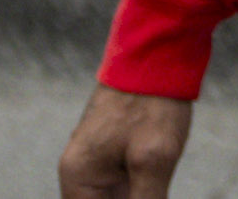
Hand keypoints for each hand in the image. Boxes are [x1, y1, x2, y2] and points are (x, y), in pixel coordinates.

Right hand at [55, 85, 190, 198]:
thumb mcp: (152, 160)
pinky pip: (128, 189)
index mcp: (77, 177)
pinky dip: (143, 194)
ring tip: (154, 180)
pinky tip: (158, 186)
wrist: (160, 52)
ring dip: (138, 197)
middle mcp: (82, 172)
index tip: (142, 197)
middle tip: (153, 191)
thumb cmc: (151, 102)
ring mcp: (100, 162)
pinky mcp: (119, 154)